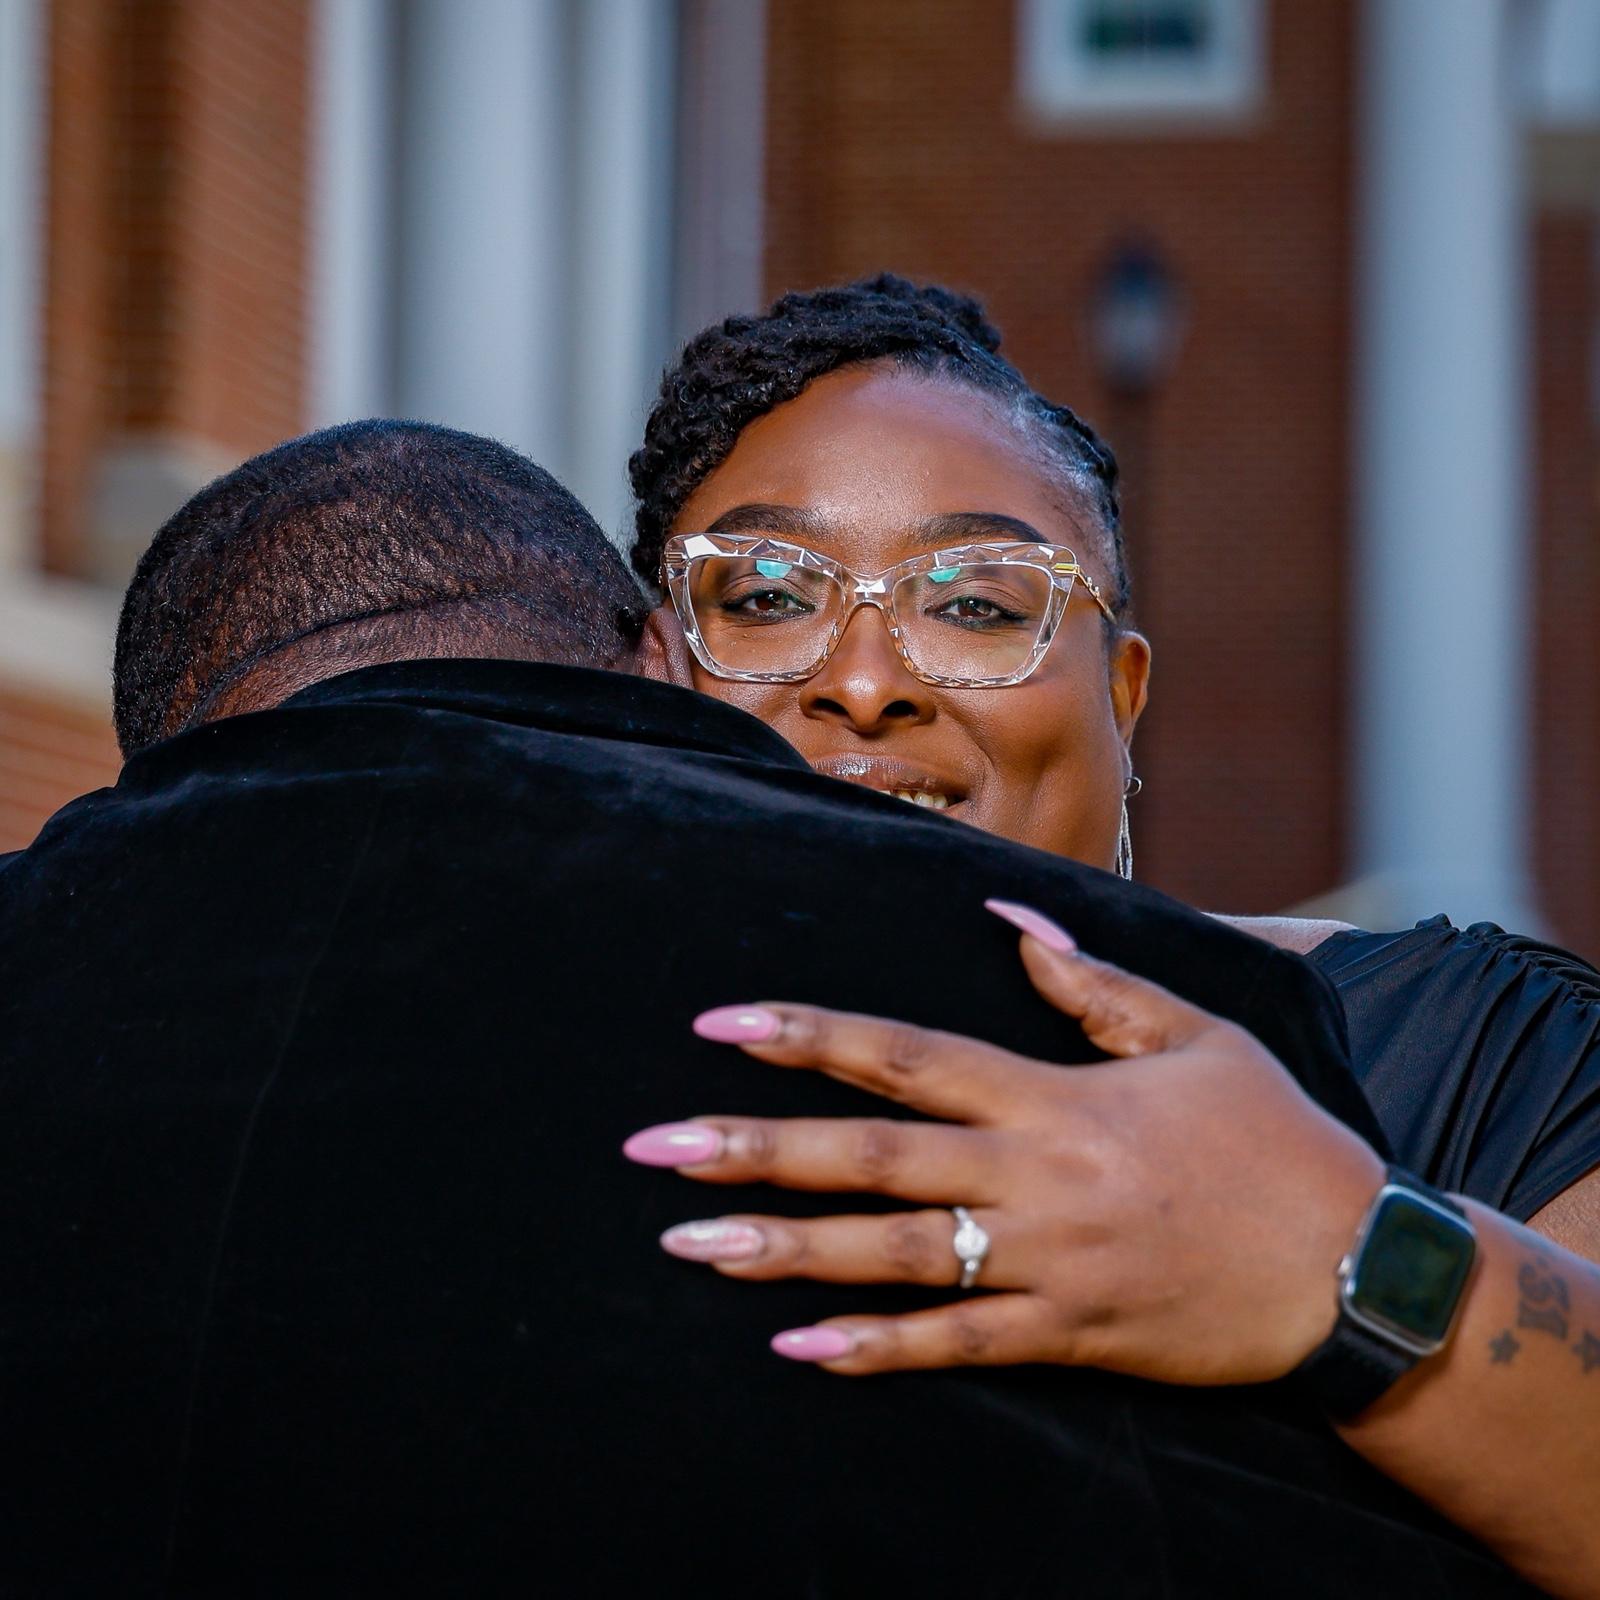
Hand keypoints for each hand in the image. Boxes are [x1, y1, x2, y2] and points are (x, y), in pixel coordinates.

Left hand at [624, 900, 1385, 1380]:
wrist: (1356, 1268)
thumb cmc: (1270, 1137)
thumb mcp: (1192, 1034)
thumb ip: (1088, 981)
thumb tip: (1005, 917)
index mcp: (1054, 1095)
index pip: (906, 1058)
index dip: (809, 1039)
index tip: (721, 1026)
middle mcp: (1034, 1178)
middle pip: (873, 1160)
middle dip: (757, 1148)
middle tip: (655, 1150)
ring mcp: (1047, 1264)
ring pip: (894, 1258)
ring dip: (786, 1251)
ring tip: (689, 1247)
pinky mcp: (1070, 1336)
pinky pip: (958, 1348)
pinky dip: (877, 1351)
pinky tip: (797, 1348)